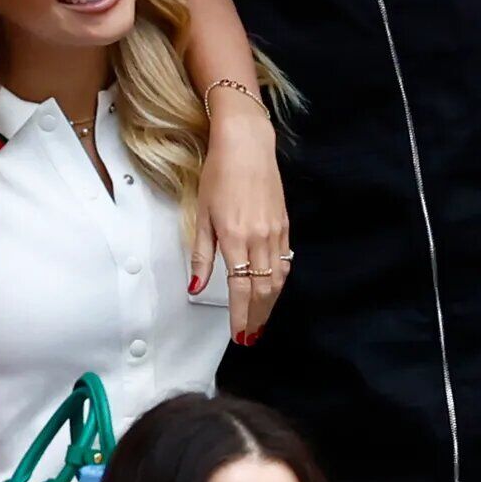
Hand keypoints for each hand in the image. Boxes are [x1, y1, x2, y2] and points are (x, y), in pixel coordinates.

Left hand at [192, 91, 288, 342]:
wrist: (247, 145)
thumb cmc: (219, 174)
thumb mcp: (201, 214)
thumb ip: (201, 254)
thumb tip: (195, 287)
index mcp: (235, 239)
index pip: (240, 289)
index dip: (240, 315)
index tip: (239, 334)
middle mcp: (259, 239)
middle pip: (263, 289)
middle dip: (257, 316)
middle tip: (251, 336)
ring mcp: (275, 232)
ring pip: (278, 278)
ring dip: (270, 303)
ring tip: (261, 320)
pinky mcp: (285, 224)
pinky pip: (285, 260)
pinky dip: (279, 280)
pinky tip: (273, 288)